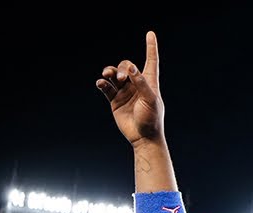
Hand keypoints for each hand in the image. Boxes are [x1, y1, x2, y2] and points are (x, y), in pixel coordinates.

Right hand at [96, 31, 164, 148]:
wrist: (143, 137)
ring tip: (107, 75)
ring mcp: (125, 92)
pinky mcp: (115, 100)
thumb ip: (141, 83)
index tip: (150, 33)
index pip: (151, 61)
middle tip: (121, 78)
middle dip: (122, 68)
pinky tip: (100, 83)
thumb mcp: (150, 100)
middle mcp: (136, 84)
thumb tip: (131, 67)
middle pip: (126, 66)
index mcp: (149, 82)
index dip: (151, 47)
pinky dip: (102, 83)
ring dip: (109, 72)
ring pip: (114, 75)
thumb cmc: (151, 119)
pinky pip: (106, 88)